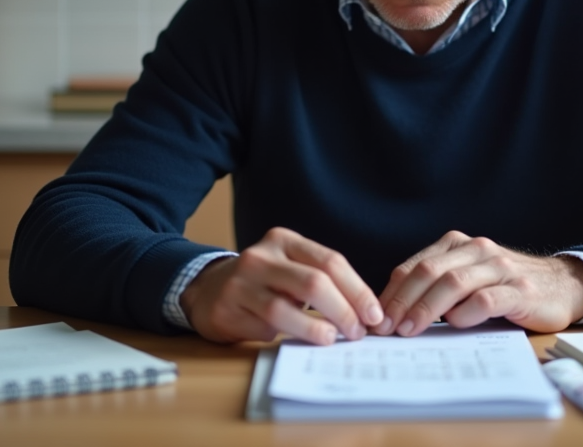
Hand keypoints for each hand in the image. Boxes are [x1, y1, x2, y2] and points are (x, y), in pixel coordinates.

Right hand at [179, 227, 383, 344]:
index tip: (374, 314)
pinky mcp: (227, 309)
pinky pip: (263, 327)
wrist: (208, 289)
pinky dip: (285, 337)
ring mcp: (240, 282)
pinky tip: (297, 341)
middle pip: (313, 282)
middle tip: (358, 332)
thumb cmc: (263, 281)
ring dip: (315, 328)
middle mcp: (261, 256)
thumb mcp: (290, 267)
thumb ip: (321, 280)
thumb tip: (364, 312)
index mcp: (284, 240)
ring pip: (285, 308)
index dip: (357, 290)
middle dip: (343, 310)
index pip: (330, 262)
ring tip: (332, 339)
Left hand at [373, 231, 582, 337]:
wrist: (561, 285)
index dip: (391, 292)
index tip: (375, 317)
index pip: (414, 266)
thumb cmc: (506, 287)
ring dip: (427, 308)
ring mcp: (500, 268)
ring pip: (454, 283)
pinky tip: (456, 324)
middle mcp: (477, 250)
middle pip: (429, 272)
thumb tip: (394, 314)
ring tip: (410, 329)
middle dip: (402, 301)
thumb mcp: (469, 278)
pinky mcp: (521, 290)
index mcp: (458, 245)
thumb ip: (438, 287)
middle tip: (386, 327)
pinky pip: (487, 298)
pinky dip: (466, 312)